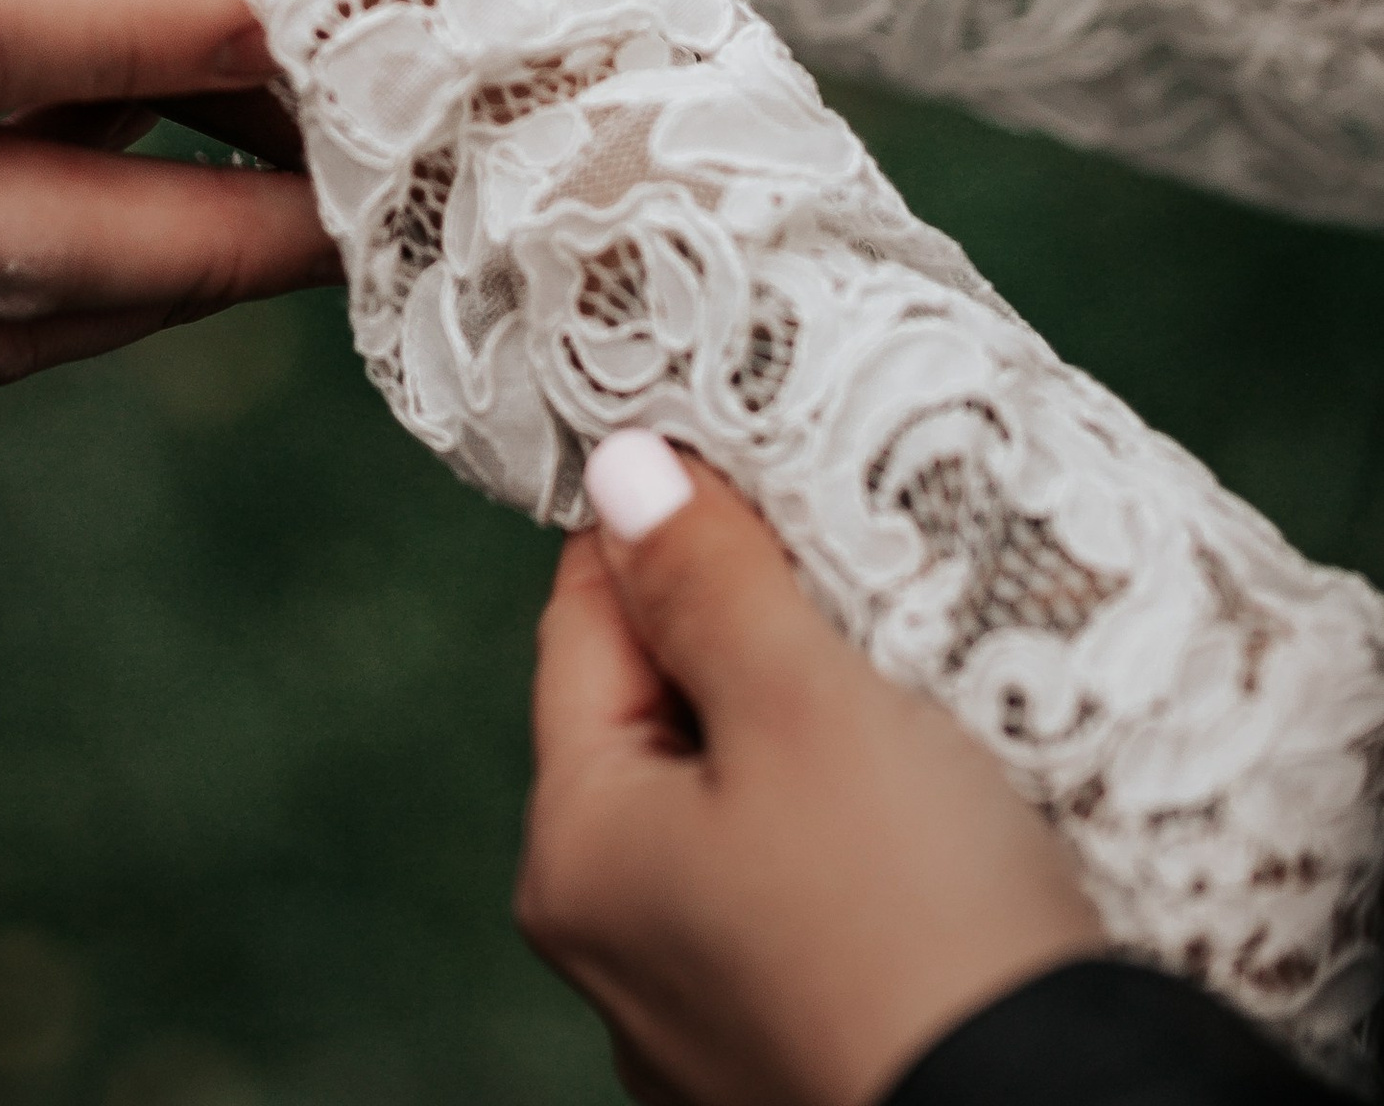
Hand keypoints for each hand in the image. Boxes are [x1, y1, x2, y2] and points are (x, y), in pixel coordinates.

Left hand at [521, 432, 1101, 1105]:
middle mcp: (616, 954)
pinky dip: (858, 844)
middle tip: (852, 570)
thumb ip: (707, 580)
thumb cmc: (915, 926)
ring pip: (743, 813)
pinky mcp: (803, 1054)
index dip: (662, 525)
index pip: (582, 624)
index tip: (748, 461)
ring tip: (907, 688)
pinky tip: (931, 819)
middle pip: (660, 721)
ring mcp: (707, 1021)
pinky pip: (807, 902)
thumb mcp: (803, 707)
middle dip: (750, 637)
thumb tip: (621, 468)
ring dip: (814, 742)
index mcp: (576, 857)